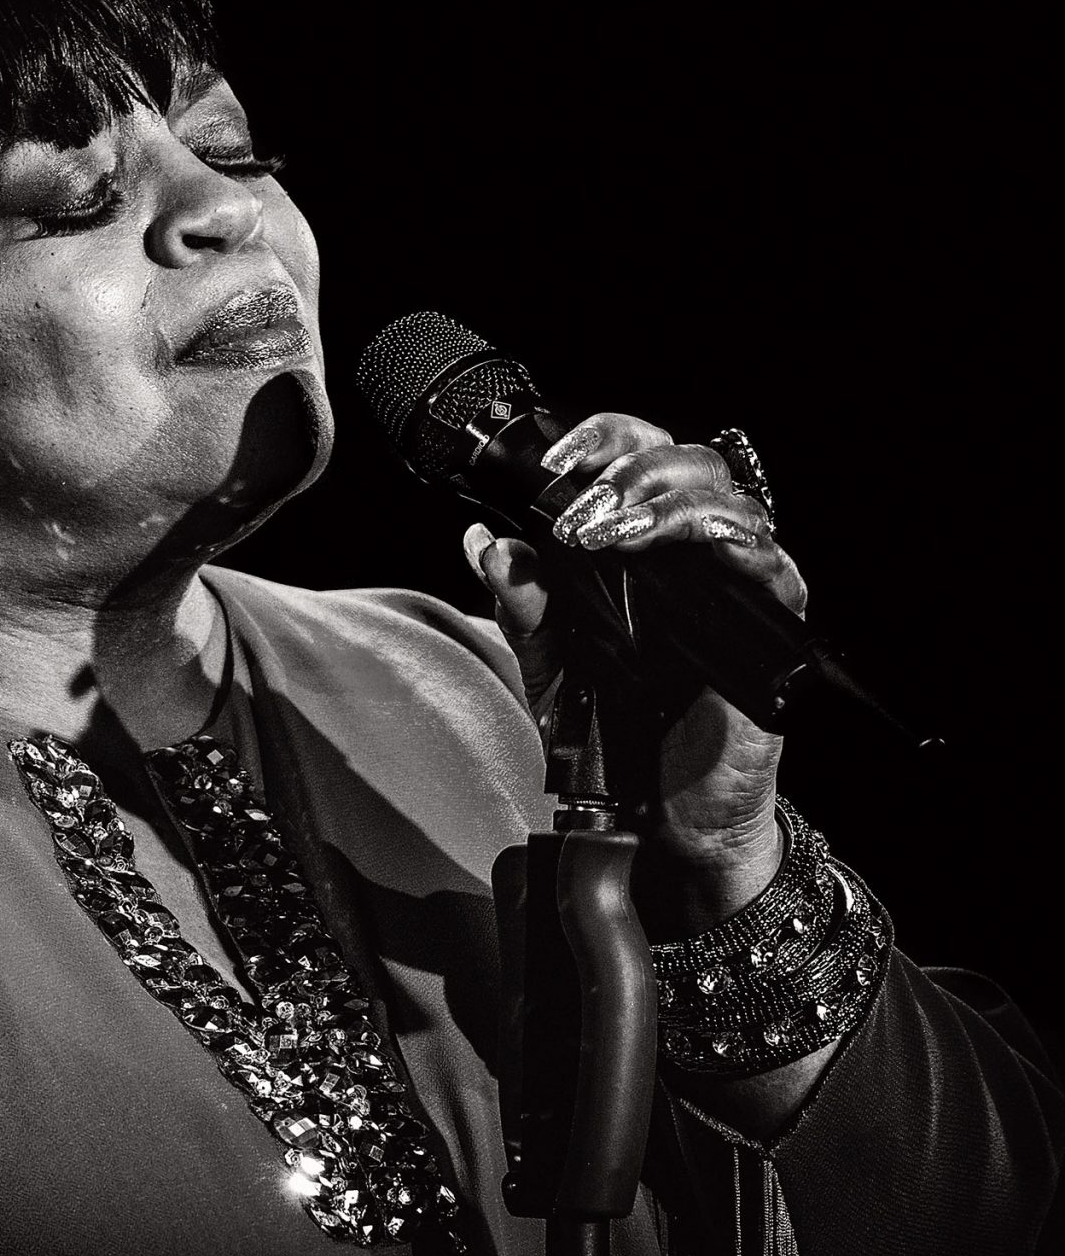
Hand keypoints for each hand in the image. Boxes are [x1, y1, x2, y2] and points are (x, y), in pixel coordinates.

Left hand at [461, 413, 807, 932]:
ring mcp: (735, 584)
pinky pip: (769, 560)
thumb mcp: (549, 666)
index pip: (635, 458)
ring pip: (728, 496)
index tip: (549, 466)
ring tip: (610, 535)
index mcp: (639, 548)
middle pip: (683, 460)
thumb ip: (521, 604)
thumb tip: (484, 541)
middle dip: (626, 469)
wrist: (663, 813)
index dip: (601, 442)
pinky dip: (725, 539)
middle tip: (578, 514)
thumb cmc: (615, 733)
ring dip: (664, 500)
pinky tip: (677, 547)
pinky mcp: (771, 623)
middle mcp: (691, 553)